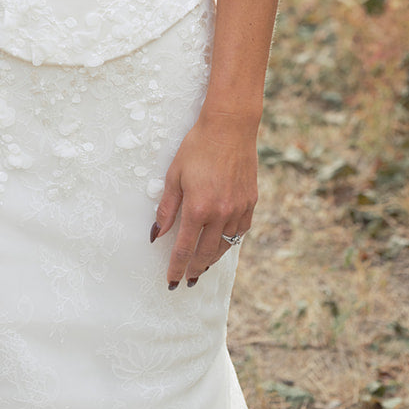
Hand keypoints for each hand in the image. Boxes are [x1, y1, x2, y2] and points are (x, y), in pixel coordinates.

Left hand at [151, 109, 258, 286]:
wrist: (230, 127)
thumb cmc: (198, 146)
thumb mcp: (174, 174)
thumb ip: (167, 208)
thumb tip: (157, 233)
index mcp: (198, 208)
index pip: (184, 249)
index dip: (176, 268)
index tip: (171, 281)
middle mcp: (221, 214)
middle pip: (206, 254)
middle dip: (194, 269)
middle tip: (187, 280)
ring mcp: (238, 209)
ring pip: (226, 246)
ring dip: (213, 259)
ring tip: (203, 266)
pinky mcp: (251, 202)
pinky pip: (241, 231)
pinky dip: (231, 241)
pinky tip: (224, 243)